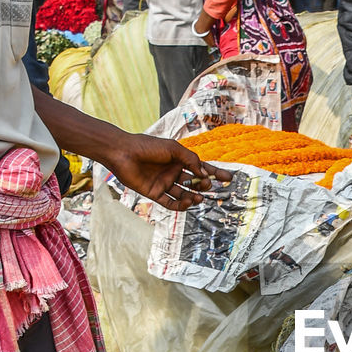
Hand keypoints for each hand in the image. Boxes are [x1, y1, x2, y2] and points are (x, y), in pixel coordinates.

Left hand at [106, 133, 230, 210]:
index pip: (201, 168)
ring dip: (194, 197)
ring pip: (184, 194)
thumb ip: (191, 160)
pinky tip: (187, 202)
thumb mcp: (174, 149)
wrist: (124, 153)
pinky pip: (170, 203)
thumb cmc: (148, 146)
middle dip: (204, 186)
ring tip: (198, 197)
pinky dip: (180, 205)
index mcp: (179, 160)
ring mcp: (164, 183)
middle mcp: (173, 172)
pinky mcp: (155, 193)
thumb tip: (205, 174)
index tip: (228, 178)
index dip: (215, 173)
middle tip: (208, 185)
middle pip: (194, 183)